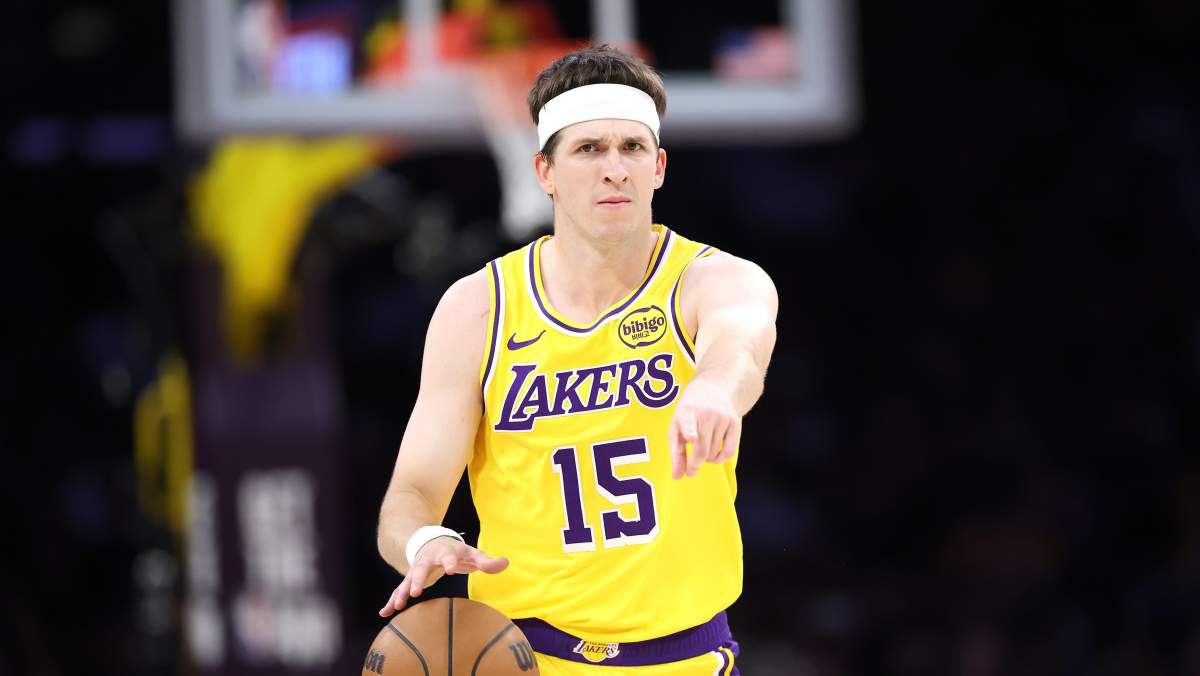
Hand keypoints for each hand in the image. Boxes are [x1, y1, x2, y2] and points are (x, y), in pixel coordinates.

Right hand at [378, 537, 508, 616]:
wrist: (433, 542)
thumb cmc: (457, 552)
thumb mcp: (473, 554)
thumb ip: (487, 561)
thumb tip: (505, 563)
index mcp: (445, 552)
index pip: (449, 556)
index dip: (450, 562)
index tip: (451, 569)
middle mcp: (427, 560)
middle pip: (421, 568)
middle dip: (418, 579)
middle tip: (417, 591)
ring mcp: (416, 570)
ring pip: (406, 581)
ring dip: (402, 592)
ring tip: (397, 606)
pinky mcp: (409, 579)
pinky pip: (399, 590)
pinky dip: (392, 600)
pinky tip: (385, 612)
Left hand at [668, 377, 740, 478]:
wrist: (713, 389)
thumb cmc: (689, 413)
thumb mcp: (676, 427)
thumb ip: (676, 453)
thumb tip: (677, 477)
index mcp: (687, 412)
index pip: (689, 422)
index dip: (690, 431)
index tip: (691, 438)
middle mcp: (706, 414)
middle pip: (702, 450)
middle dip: (695, 465)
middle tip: (690, 472)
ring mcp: (723, 418)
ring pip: (714, 453)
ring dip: (706, 459)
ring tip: (701, 449)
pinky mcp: (735, 423)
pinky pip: (729, 452)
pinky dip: (720, 459)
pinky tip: (714, 455)